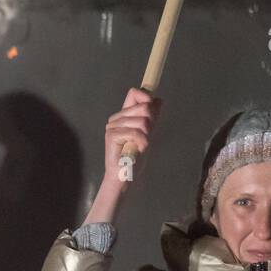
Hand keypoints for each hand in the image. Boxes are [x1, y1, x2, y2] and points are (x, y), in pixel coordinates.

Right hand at [83, 87, 161, 225]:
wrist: (124, 176)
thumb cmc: (134, 157)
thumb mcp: (148, 133)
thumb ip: (152, 117)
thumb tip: (159, 100)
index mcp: (124, 115)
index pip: (134, 93)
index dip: (146, 98)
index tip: (152, 113)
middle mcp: (116, 118)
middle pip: (143, 106)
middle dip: (150, 123)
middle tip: (145, 138)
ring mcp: (112, 126)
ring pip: (142, 120)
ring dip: (146, 135)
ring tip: (139, 146)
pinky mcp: (112, 135)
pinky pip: (136, 132)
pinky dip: (142, 142)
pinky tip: (138, 149)